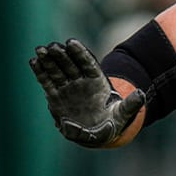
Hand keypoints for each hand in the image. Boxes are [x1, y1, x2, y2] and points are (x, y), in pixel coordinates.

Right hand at [29, 39, 143, 147]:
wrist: (98, 133)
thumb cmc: (112, 123)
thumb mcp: (123, 115)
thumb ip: (131, 104)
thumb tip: (142, 94)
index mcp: (98, 82)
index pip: (88, 64)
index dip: (80, 53)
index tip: (71, 42)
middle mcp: (81, 82)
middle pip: (70, 64)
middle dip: (61, 55)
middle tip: (51, 46)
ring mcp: (68, 88)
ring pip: (57, 71)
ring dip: (48, 60)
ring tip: (39, 50)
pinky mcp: (57, 97)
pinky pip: (47, 83)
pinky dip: (40, 73)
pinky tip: (33, 62)